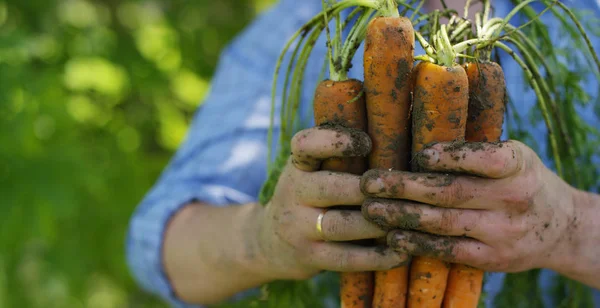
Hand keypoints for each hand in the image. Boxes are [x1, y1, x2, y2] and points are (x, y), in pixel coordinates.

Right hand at [256, 126, 407, 280]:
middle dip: (368, 189)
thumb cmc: (308, 196)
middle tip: (400, 189)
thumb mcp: (311, 170)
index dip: (335, 141)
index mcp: (298, 165)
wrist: (269, 242)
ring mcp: (298, 227)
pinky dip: (377, 257)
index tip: (367, 142)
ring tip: (407, 220)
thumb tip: (395, 128)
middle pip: (331, 188)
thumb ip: (340, 154)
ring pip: (341, 225)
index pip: (305, 144)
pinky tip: (401, 251)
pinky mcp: (310, 257)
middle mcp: (293, 192)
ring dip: (378, 224)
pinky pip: (346, 258)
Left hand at [360, 140, 577, 272]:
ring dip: (402, 216)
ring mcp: (502, 232)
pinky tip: (393, 237)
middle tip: (369, 182)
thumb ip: (474, 147)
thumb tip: (415, 116)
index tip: (419, 155)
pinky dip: (418, 244)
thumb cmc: (520, 181)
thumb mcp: (512, 155)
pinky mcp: (492, 258)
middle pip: (452, 192)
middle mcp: (512, 199)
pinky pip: (448, 250)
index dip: (452, 156)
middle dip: (405, 187)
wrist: (560, 228)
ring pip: (444, 223)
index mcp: (518, 165)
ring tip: (371, 208)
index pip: (486, 158)